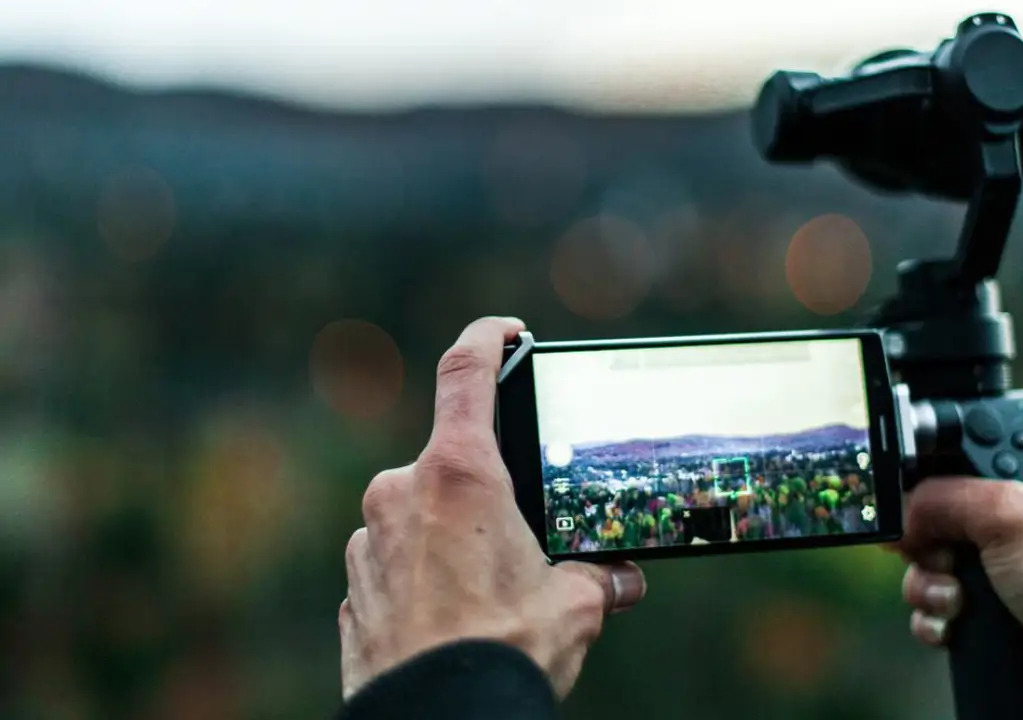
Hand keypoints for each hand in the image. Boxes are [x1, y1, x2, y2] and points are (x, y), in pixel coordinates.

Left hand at [339, 316, 645, 700]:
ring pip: (423, 517)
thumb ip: (598, 577)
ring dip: (455, 539)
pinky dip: (426, 577)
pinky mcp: (354, 586)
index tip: (506, 329)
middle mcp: (402, 492)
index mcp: (460, 474)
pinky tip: (454, 619)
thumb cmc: (503, 653)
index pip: (465, 370)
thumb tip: (622, 579)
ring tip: (493, 596)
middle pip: (454, 463)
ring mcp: (369, 539)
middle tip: (525, 539)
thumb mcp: (575, 606)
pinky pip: (397, 562)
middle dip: (491, 493)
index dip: (487, 336)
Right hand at [896, 437, 1022, 719]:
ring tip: (957, 601)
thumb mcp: (1008, 515)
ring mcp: (1004, 564)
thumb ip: (941, 497)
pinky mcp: (993, 609)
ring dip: (927, 585)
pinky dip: (934, 616)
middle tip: (948, 558)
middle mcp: (1017, 514)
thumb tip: (902, 516)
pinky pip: (936, 604)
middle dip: (925, 543)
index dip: (932, 479)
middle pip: (934, 514)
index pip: (959, 454)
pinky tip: (954, 625)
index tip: (922, 503)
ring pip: (928, 562)